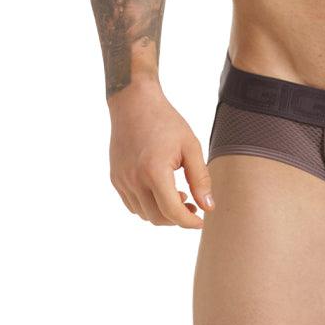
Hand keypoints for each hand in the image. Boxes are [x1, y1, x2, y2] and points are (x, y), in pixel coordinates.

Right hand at [108, 79, 213, 227]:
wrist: (134, 103)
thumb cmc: (166, 121)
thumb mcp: (190, 146)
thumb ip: (200, 178)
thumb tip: (208, 206)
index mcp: (154, 171)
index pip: (172, 211)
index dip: (189, 221)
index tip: (201, 220)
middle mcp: (134, 179)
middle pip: (157, 218)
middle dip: (177, 219)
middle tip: (193, 207)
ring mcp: (121, 180)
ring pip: (143, 214)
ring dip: (162, 213)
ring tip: (179, 195)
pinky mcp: (115, 178)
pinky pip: (132, 204)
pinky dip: (148, 206)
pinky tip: (161, 191)